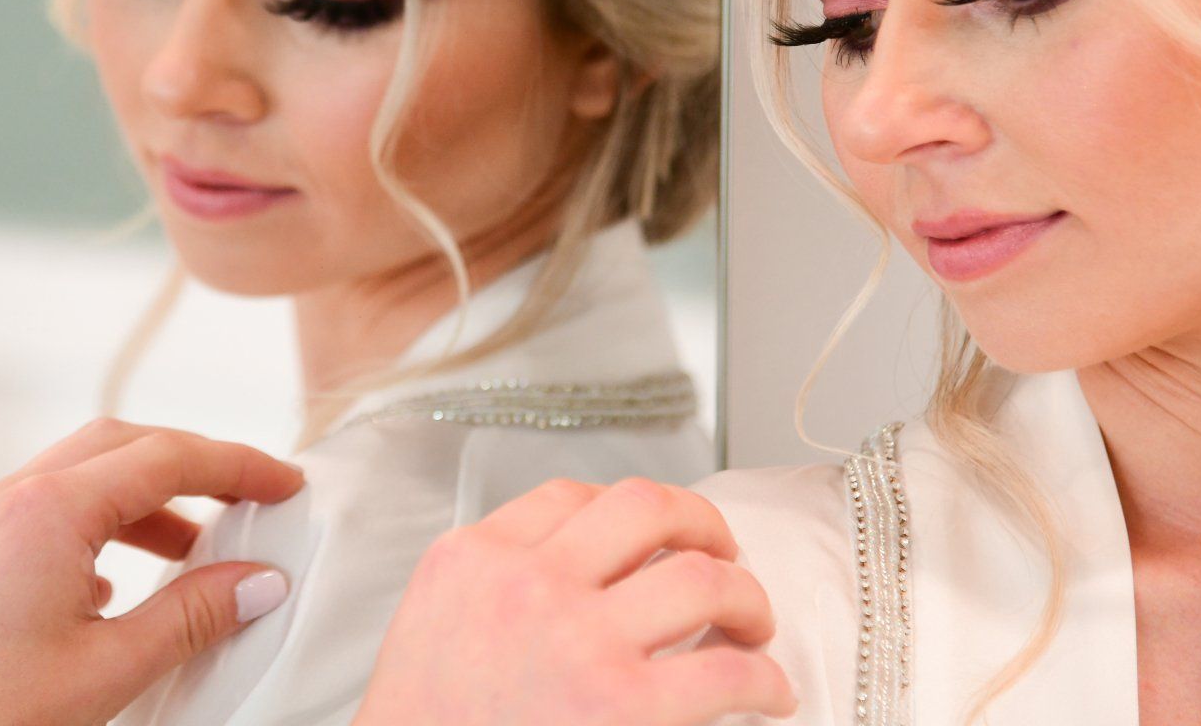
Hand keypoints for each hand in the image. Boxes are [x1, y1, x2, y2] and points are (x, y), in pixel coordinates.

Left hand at [0, 417, 304, 725]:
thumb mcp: (107, 672)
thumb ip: (192, 618)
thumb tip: (254, 582)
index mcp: (43, 513)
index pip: (164, 458)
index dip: (235, 466)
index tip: (280, 482)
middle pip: (115, 446)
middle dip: (187, 466)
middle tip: (242, 500)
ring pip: (66, 480)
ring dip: (134, 502)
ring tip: (184, 555)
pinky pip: (25, 516)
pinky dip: (82, 529)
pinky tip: (103, 589)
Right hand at [354, 477, 795, 724]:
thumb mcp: (433, 627)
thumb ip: (493, 586)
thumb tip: (584, 578)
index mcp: (472, 560)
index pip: (567, 496)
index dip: (622, 512)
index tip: (647, 538)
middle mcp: (527, 583)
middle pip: (644, 507)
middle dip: (701, 523)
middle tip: (722, 551)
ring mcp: (579, 641)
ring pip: (701, 577)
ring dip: (744, 597)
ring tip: (753, 625)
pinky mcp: (627, 707)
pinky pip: (727, 672)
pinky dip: (764, 679)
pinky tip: (767, 693)